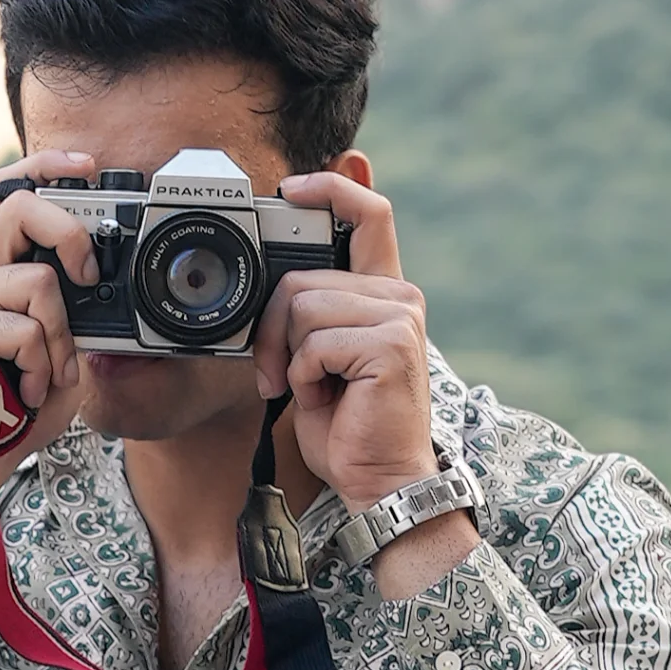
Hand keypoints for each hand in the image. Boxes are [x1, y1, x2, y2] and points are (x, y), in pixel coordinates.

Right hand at [0, 153, 98, 540]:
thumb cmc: (17, 401)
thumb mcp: (60, 342)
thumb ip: (73, 305)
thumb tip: (102, 277)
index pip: (9, 191)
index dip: (46, 165)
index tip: (85, 165)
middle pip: (20, 206)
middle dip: (70, 234)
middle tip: (87, 276)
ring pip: (38, 281)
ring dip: (61, 336)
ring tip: (48, 370)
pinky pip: (26, 329)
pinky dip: (43, 365)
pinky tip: (29, 388)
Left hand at [256, 173, 440, 510]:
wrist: (381, 481)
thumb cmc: (349, 425)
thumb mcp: (322, 357)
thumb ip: (311, 313)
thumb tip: (274, 284)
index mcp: (385, 293)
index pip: (370, 214)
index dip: (330, 189)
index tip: (291, 188)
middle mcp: (399, 297)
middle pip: (302, 277)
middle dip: (271, 328)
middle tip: (277, 373)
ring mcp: (399, 317)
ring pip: (301, 305)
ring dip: (285, 356)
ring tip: (309, 389)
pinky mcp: (390, 344)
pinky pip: (313, 342)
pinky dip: (301, 377)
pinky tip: (325, 399)